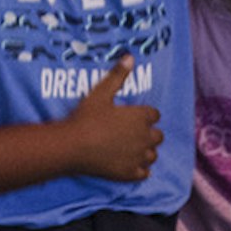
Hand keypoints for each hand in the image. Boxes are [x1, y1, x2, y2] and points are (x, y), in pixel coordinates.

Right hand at [59, 60, 162, 181]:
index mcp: (141, 117)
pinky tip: (128, 165)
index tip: (133, 116)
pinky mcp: (131, 173)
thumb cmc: (86, 117)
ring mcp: (139, 157)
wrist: (73, 146)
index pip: (154, 115)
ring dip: (144, 151)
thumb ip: (117, 75)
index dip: (144, 115)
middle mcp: (146, 137)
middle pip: (157, 135)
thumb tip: (130, 56)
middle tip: (131, 133)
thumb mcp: (100, 92)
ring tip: (129, 149)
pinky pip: (144, 173)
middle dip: (147, 133)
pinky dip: (139, 170)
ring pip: (152, 155)